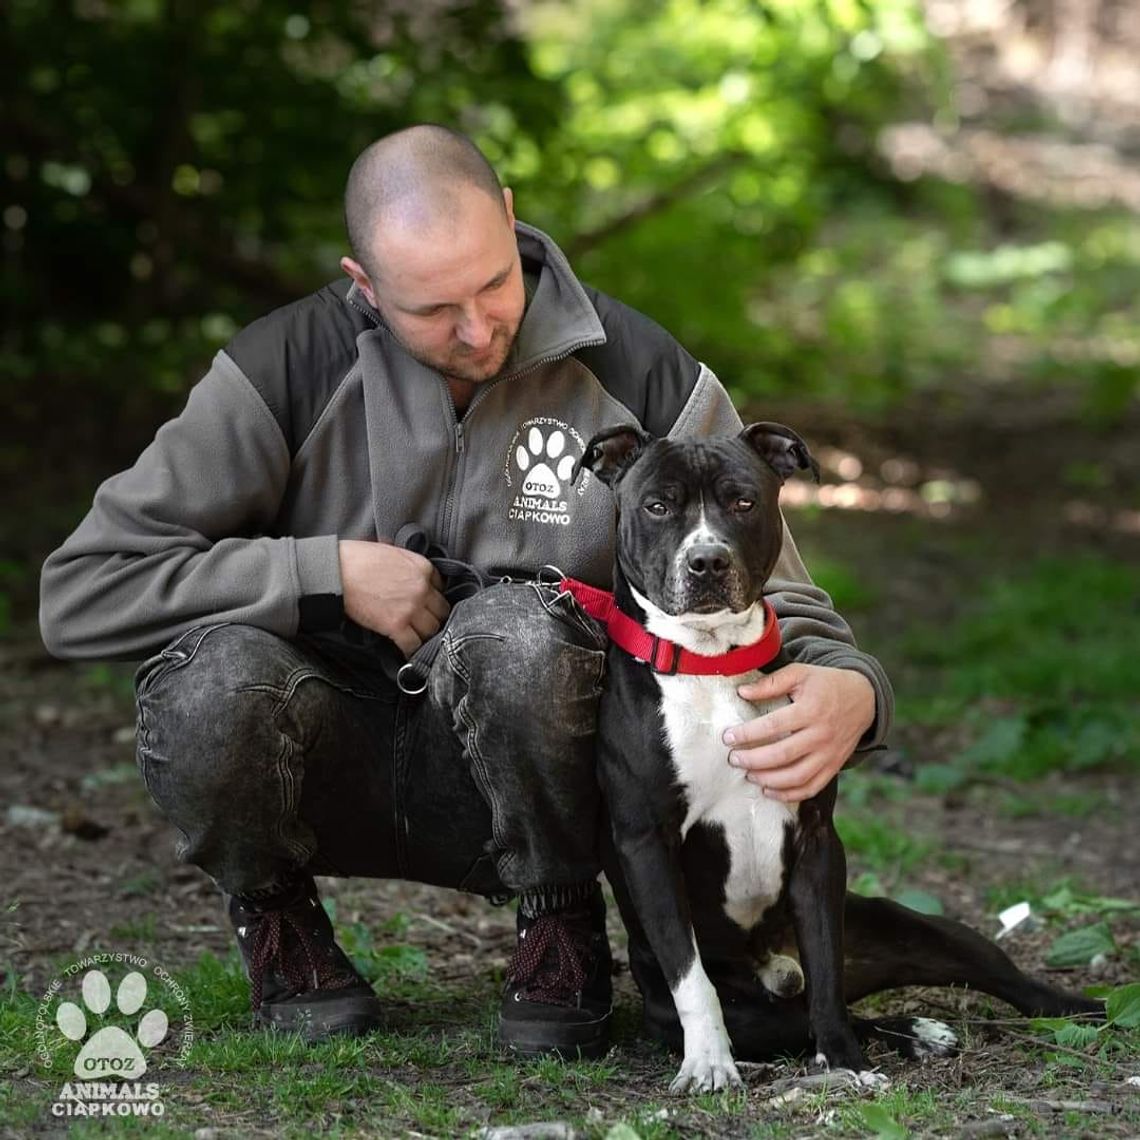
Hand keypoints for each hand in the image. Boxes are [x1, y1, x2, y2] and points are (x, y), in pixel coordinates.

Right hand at [338, 540, 448, 656]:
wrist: (336, 571)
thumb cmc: (357, 558)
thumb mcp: (392, 551)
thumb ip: (407, 564)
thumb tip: (408, 573)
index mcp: (423, 567)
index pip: (441, 588)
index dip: (432, 598)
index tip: (425, 604)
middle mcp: (422, 588)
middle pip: (441, 611)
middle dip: (433, 617)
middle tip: (423, 623)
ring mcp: (411, 608)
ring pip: (432, 629)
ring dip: (424, 635)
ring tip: (415, 637)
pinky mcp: (396, 625)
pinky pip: (413, 644)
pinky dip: (410, 650)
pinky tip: (407, 650)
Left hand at [722, 664, 875, 802]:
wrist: (864, 698)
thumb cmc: (826, 684)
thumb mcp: (800, 673)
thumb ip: (771, 682)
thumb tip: (742, 693)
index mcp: (810, 710)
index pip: (773, 725)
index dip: (748, 733)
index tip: (727, 737)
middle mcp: (821, 735)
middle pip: (782, 754)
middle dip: (753, 760)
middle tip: (733, 759)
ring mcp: (829, 754)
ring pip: (796, 776)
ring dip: (768, 780)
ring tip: (748, 775)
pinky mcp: (834, 766)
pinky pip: (812, 787)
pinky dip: (789, 794)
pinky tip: (769, 790)